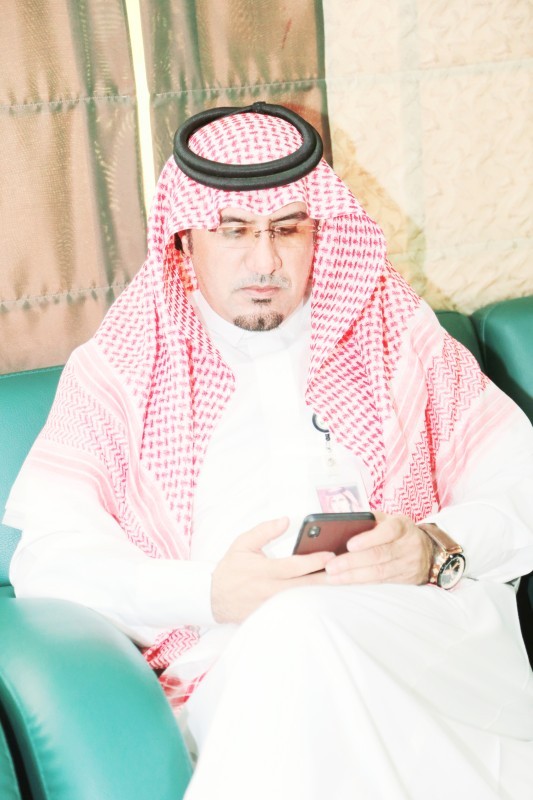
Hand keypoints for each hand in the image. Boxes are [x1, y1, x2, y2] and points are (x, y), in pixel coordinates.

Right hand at [211, 517, 334, 623]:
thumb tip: (285, 520)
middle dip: (327, 579)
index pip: (293, 567)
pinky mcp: (273, 616)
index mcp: (263, 571)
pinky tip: (326, 597)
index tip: (331, 554)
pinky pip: (296, 609)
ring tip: (342, 582)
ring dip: (322, 592)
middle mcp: (269, 590)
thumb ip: (264, 531)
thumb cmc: (231, 569)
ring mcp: (272, 606)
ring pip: (303, 600)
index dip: (314, 561)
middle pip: (305, 586)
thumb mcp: (242, 544)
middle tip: (346, 571)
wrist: (214, 598)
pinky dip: (311, 602)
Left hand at [324, 511, 432, 585]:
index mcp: (402, 526)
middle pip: (379, 555)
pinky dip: (358, 581)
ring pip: (377, 572)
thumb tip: (341, 522)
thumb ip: (369, 519)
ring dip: (352, 576)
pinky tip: (341, 581)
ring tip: (331, 576)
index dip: (369, 539)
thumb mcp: (389, 518)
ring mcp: (406, 564)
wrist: (429, 552)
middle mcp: (406, 546)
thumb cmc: (398, 531)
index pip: (388, 531)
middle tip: (330, 566)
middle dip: (353, 562)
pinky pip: (377, 581)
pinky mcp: (401, 579)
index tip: (349, 544)